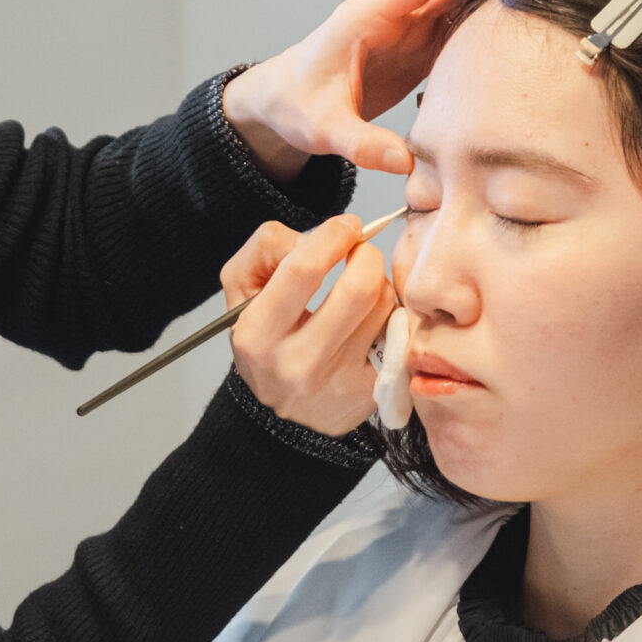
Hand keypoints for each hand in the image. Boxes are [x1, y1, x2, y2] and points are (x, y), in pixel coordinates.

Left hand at [223, 0, 562, 176]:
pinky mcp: (414, 48)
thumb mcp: (322, 129)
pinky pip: (457, 24)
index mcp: (365, 17)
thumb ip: (360, 144)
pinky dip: (489, 15)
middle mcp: (390, 15)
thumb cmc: (294, 105)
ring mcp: (405, 29)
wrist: (280, 103)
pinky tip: (523, 14)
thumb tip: (404, 163)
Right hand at [223, 217, 395, 436]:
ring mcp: (338, 382)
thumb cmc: (267, 342)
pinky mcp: (371, 392)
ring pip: (383, 306)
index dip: (333, 236)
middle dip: (367, 256)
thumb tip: (322, 238)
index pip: (304, 270)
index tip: (345, 226)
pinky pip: (398, 333)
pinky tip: (372, 317)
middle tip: (359, 253)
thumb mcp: (242, 292)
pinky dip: (390, 314)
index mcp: (258, 334)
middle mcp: (297, 363)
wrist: (282, 415)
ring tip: (362, 287)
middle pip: (358, 288)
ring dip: (378, 283)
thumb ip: (267, 248)